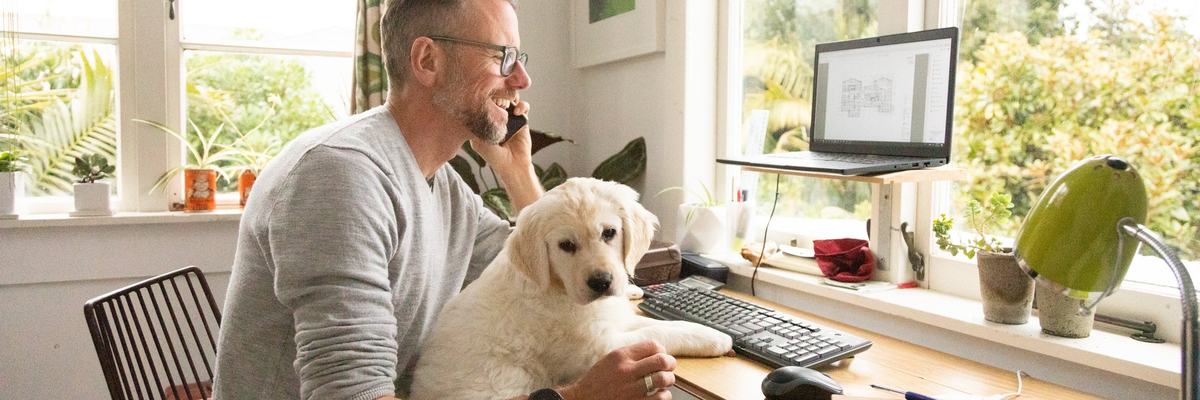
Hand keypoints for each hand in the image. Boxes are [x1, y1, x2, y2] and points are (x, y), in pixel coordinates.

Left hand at [470, 100, 531, 174]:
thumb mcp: (478, 141)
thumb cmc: (494, 156)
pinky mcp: (522, 120)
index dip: (484, 97)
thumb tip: (472, 108)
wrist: (512, 166)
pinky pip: (523, 106)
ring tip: (506, 105)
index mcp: (485, 120)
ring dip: (509, 97)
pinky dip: (521, 106)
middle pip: (498, 96)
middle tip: (497, 101)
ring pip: (511, 98)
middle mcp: (497, 116)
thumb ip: (475, 126)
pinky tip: (517, 113)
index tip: (484, 98)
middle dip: (498, 94)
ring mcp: (510, 117)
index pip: (484, 102)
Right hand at [558, 340, 676, 399]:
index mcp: (620, 356)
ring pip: (664, 379)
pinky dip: (664, 395)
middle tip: (669, 368)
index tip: (662, 355)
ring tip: (664, 382)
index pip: (652, 345)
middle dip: (670, 363)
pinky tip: (658, 395)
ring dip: (668, 380)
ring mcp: (631, 388)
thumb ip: (629, 355)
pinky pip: (660, 397)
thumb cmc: (596, 382)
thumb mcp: (609, 361)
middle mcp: (626, 370)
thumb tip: (654, 352)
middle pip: (662, 360)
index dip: (662, 350)